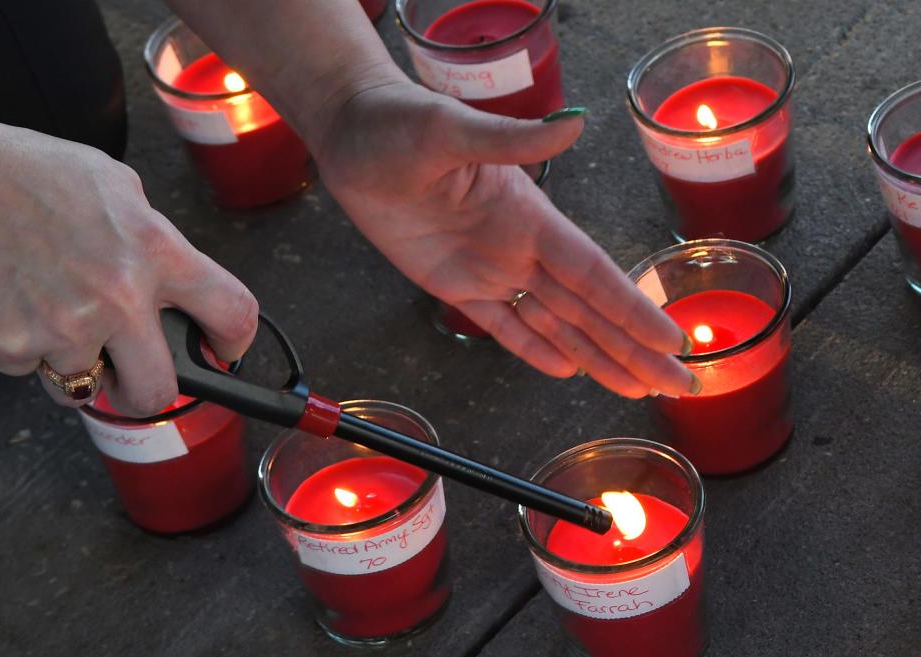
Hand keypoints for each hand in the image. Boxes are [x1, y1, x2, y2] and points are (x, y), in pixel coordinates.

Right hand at [0, 113, 257, 414]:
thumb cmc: (25, 172)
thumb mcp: (115, 187)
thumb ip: (154, 238)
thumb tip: (175, 280)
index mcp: (155, 250)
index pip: (233, 313)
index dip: (235, 343)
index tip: (223, 351)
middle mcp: (117, 296)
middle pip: (161, 390)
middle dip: (150, 389)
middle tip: (135, 373)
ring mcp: (63, 327)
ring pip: (86, 387)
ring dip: (78, 365)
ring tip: (56, 314)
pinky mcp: (11, 345)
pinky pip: (33, 370)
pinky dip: (27, 348)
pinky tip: (18, 304)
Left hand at [313, 83, 695, 397]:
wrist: (353, 137)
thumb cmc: (398, 124)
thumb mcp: (451, 130)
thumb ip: (512, 140)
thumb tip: (576, 125)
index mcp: (529, 216)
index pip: (593, 273)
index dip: (632, 310)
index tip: (672, 341)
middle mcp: (519, 247)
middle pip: (587, 309)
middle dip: (631, 347)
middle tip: (675, 384)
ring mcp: (489, 268)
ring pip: (553, 323)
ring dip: (595, 356)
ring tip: (634, 387)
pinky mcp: (453, 285)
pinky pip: (501, 325)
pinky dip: (533, 349)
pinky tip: (566, 369)